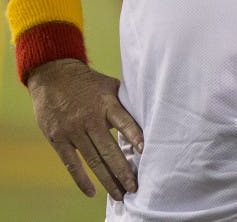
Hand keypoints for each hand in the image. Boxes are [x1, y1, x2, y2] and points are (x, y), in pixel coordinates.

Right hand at [27, 59, 142, 199]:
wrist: (53, 76)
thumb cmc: (88, 82)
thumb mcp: (109, 86)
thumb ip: (124, 102)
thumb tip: (149, 114)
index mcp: (106, 103)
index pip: (124, 122)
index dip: (135, 136)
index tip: (146, 152)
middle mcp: (90, 119)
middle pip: (109, 149)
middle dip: (123, 170)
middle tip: (135, 187)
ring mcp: (72, 130)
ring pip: (93, 160)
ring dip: (107, 180)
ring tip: (120, 194)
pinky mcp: (58, 139)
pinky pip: (71, 164)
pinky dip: (82, 180)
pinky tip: (92, 193)